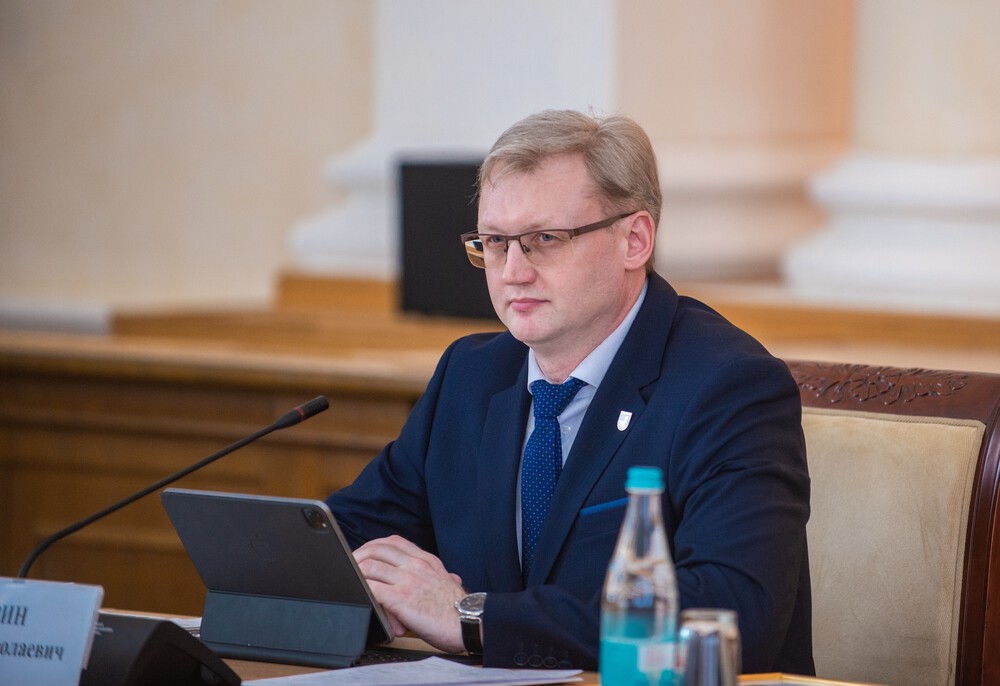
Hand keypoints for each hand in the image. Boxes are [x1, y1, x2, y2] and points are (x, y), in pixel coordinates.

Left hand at [353, 535, 467, 652]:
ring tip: (350, 581)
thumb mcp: (447, 583)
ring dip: (356, 573)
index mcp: (426, 560)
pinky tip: (359, 596)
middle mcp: (416, 565)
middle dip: (358, 556)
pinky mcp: (402, 599)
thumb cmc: (458, 609)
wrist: (470, 622)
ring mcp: (408, 580)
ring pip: (370, 566)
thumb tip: (449, 578)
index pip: (393, 541)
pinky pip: (372, 588)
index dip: (374, 545)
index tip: (365, 554)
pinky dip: (361, 590)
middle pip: (377, 549)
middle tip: (350, 566)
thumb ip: (439, 577)